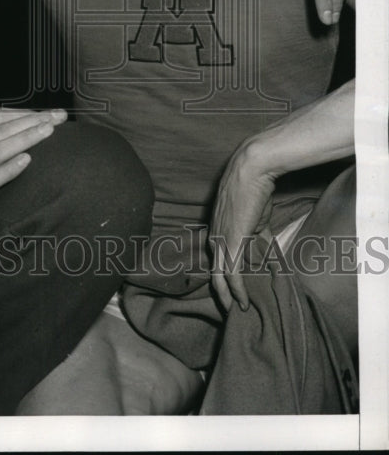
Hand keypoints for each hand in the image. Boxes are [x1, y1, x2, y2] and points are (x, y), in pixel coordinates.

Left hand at [208, 142, 274, 312]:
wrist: (251, 171)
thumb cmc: (253, 189)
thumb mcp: (255, 218)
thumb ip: (259, 236)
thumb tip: (269, 252)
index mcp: (216, 229)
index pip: (218, 260)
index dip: (225, 278)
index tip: (235, 292)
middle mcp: (214, 237)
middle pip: (215, 272)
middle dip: (223, 292)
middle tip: (232, 309)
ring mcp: (220, 240)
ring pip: (219, 277)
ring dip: (229, 296)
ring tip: (237, 311)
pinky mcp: (231, 242)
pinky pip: (232, 273)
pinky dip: (237, 290)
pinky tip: (242, 303)